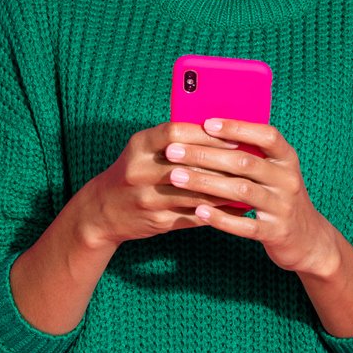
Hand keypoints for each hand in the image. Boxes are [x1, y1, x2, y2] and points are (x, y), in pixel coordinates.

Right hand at [67, 120, 254, 248]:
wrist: (102, 211)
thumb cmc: (134, 172)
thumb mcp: (144, 150)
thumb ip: (173, 140)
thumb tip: (221, 132)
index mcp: (139, 146)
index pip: (175, 133)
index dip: (207, 134)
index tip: (234, 136)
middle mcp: (140, 170)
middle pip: (188, 164)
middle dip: (222, 164)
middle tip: (250, 163)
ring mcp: (148, 198)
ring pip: (195, 193)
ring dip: (225, 190)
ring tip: (249, 186)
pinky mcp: (157, 221)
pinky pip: (195, 216)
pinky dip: (218, 212)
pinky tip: (238, 209)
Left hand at [158, 116, 339, 275]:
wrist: (308, 239)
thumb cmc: (279, 197)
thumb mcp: (275, 172)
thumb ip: (251, 154)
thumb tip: (209, 130)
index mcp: (287, 159)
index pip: (266, 135)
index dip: (237, 127)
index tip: (206, 123)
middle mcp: (288, 180)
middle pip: (245, 162)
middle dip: (205, 155)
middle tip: (173, 152)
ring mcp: (283, 207)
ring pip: (241, 191)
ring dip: (205, 183)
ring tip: (176, 177)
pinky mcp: (275, 232)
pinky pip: (245, 225)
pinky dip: (221, 218)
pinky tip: (198, 211)